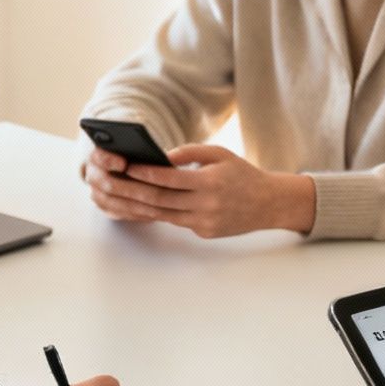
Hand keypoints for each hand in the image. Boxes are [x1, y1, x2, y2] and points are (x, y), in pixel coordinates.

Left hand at [84, 143, 316, 237]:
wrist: (268, 203)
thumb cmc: (242, 174)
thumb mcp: (219, 154)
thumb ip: (190, 153)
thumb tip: (161, 156)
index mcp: (210, 183)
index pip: (170, 179)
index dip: (146, 173)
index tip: (128, 166)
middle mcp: (206, 206)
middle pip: (161, 201)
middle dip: (135, 191)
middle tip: (116, 182)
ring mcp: (205, 222)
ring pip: (164, 214)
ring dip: (141, 205)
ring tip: (123, 194)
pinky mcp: (204, 232)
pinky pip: (177, 221)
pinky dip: (160, 212)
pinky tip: (143, 205)